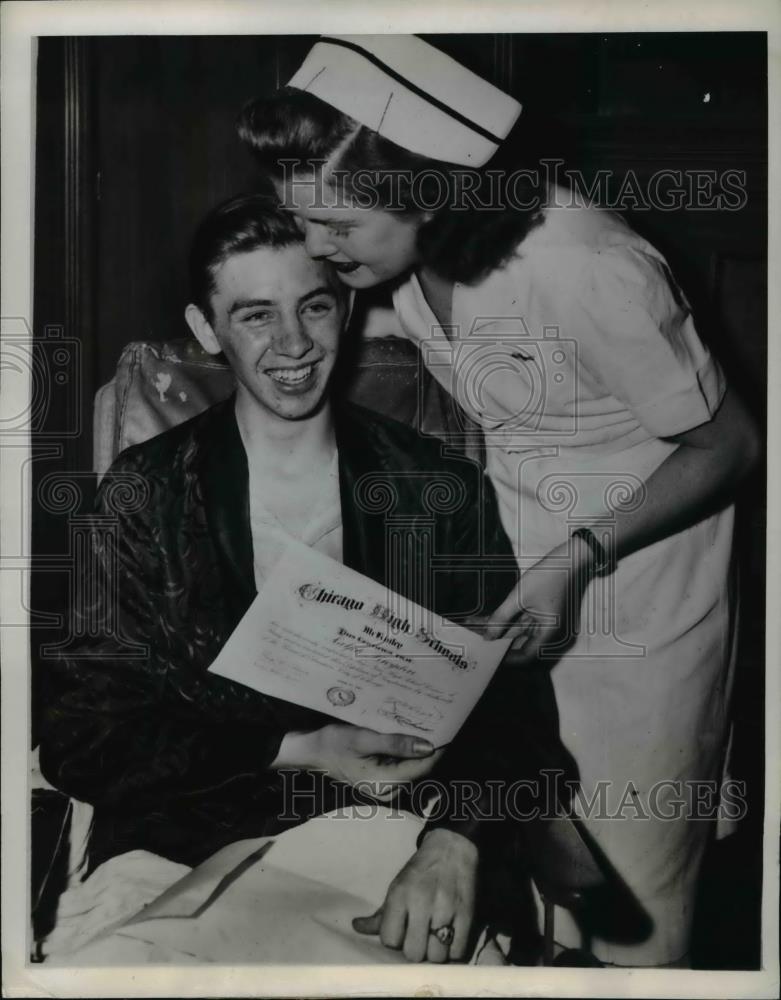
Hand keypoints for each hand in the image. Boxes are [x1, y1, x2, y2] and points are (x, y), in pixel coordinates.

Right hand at [272, 724, 443, 799]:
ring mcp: (382, 788)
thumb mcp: (364, 738)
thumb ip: (397, 744)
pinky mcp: (377, 781)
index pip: (422, 767)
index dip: (438, 749)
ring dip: (417, 749)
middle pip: (418, 769)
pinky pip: (399, 767)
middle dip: (428, 747)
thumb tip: (429, 747)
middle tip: (437, 720)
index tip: (449, 728)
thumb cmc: (333, 743)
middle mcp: (387, 790)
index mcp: (385, 782)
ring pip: (410, 768)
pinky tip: (406, 735)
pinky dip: (405, 753)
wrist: (309, 752)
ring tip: (425, 724)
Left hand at [352, 828, 477, 962]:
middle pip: (413, 953)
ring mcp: (446, 909)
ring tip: (436, 940)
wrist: (451, 847)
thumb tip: (356, 928)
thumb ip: (379, 914)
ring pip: (437, 956)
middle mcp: (421, 902)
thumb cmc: (420, 871)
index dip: (394, 940)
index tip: (401, 932)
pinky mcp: (467, 914)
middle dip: (415, 949)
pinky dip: (453, 951)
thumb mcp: (397, 887)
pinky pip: (458, 951)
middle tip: (419, 938)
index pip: (389, 939)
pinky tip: (450, 938)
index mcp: (400, 895)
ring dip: (435, 952)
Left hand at [487, 538, 593, 661]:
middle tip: (475, 640)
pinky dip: (503, 619)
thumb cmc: (548, 577)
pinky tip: (485, 618)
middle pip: (517, 642)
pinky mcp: (536, 611)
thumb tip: (487, 636)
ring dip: (496, 628)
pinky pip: (517, 619)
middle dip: (495, 640)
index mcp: (547, 632)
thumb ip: (501, 618)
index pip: (525, 654)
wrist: (566, 558)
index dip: (507, 658)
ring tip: (474, 627)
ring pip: (514, 629)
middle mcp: (545, 630)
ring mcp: (541, 620)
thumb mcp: (519, 597)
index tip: (489, 657)